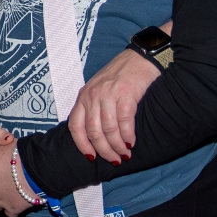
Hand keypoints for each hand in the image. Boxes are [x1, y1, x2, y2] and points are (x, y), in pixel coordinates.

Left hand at [68, 45, 161, 164]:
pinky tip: (131, 142)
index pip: (75, 126)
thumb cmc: (121, 75)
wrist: (141, 56)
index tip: (91, 158)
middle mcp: (92, 95)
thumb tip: (94, 136)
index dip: (82, 145)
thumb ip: (94, 108)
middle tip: (114, 160)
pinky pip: (124, 121)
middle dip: (103, 150)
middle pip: (93, 132)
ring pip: (108, 129)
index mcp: (83, 96)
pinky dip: (127, 136)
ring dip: (117, 146)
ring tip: (124, 154)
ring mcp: (108, 94)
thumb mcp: (100, 89)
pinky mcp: (126, 93)